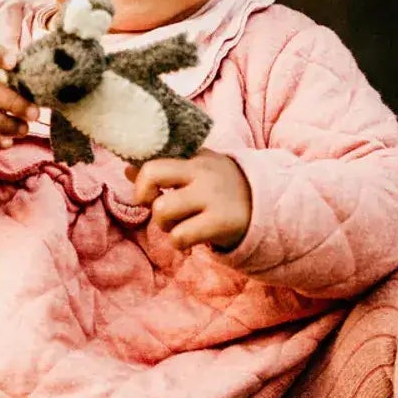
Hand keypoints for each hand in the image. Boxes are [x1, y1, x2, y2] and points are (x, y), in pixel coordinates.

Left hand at [127, 152, 252, 251]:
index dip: (141, 177)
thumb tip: (128, 168)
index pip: (154, 155)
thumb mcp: (199, 172)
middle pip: (150, 174)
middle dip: (144, 196)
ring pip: (161, 210)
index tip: (150, 192)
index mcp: (195, 156)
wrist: (269, 209)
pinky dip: (180, 242)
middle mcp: (202, 171)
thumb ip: (166, 169)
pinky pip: (179, 236)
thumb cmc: (224, 191)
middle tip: (157, 207)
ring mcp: (211, 196)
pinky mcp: (220, 222)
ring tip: (181, 225)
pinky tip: (193, 239)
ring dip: (164, 224)